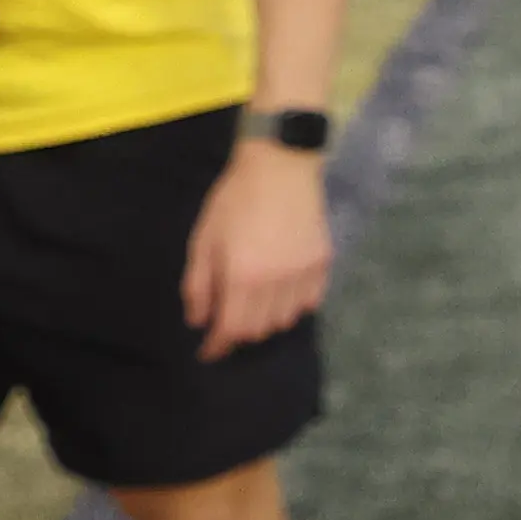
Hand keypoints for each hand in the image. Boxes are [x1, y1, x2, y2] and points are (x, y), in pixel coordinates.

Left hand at [185, 134, 335, 357]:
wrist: (281, 166)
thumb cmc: (234, 199)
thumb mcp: (204, 239)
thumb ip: (198, 283)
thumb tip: (198, 320)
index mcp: (242, 277)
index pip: (231, 329)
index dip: (217, 346)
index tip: (207, 353)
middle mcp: (276, 283)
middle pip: (259, 330)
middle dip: (239, 332)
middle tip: (227, 321)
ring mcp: (303, 274)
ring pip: (285, 319)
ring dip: (266, 320)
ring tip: (255, 306)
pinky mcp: (322, 263)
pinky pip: (309, 302)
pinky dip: (294, 306)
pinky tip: (282, 293)